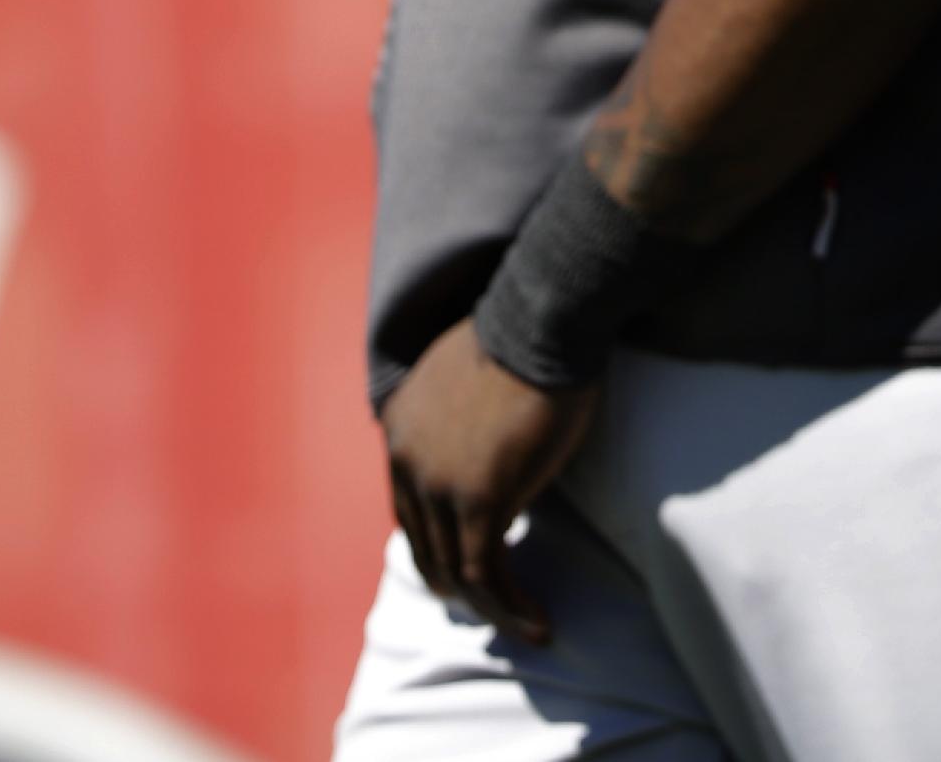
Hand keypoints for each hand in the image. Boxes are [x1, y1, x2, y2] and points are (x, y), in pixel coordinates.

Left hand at [381, 319, 601, 643]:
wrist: (541, 317)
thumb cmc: (526, 334)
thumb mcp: (475, 376)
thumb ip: (466, 416)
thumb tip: (495, 452)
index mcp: (399, 428)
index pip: (409, 509)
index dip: (439, 544)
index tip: (473, 565)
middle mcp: (406, 461)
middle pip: (426, 547)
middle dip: (460, 585)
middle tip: (500, 606)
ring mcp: (438, 484)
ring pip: (456, 571)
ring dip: (493, 609)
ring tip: (529, 624)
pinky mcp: (479, 501)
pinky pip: (487, 575)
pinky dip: (512, 608)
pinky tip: (541, 621)